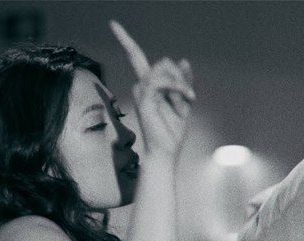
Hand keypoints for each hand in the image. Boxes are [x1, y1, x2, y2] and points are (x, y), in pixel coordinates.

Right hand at [110, 20, 194, 157]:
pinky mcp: (144, 97)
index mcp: (149, 86)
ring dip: (181, 83)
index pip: (135, 57)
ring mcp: (141, 91)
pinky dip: (178, 86)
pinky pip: (162, 79)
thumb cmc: (172, 132)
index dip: (125, 39)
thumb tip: (184, 60)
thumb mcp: (184, 102)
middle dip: (180, 76)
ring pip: (163, 67)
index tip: (112, 23)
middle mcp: (142, 86)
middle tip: (190, 96)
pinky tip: (187, 97)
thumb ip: (183, 82)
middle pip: (162, 62)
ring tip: (189, 100)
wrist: (165, 152)